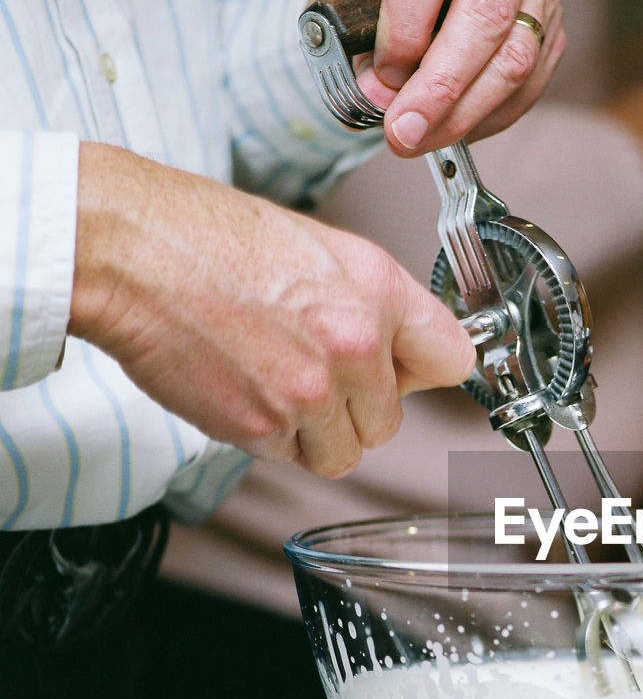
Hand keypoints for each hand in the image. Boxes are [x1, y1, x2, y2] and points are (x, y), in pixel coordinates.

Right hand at [70, 143, 475, 477]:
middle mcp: (356, 345)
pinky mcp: (264, 426)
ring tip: (275, 382)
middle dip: (355, 409)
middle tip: (311, 372)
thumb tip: (402, 354)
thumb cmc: (211, 241)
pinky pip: (289, 457)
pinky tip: (243, 387)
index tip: (404, 375)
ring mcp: (311, 392)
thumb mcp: (323, 250)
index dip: (423, 373)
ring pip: (342, 453)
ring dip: (314, 434)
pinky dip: (267, 436)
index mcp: (380, 292)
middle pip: (390, 423)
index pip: (453, 360)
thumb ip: (375, 306)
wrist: (132, 251)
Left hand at [334, 0, 563, 155]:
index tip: (382, 77)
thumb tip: (383, 99)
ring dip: (464, 114)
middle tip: (405, 132)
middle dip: (440, 90)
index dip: (403, 31)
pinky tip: (457, 127)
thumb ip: (370, 36)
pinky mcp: (555, 28)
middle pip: (484, 19)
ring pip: (514, 61)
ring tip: (423, 139)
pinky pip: (530, 86)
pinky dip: (489, 118)